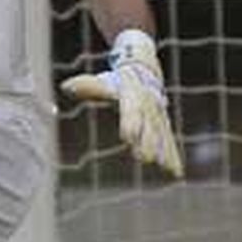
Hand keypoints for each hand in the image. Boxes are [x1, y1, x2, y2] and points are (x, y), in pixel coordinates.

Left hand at [60, 29, 184, 178]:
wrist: (144, 69)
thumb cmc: (117, 80)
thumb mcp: (104, 82)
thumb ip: (87, 87)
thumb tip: (65, 87)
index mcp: (133, 97)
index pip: (131, 111)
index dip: (130, 123)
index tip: (128, 136)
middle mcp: (148, 108)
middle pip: (148, 127)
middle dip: (147, 142)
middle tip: (144, 158)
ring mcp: (158, 117)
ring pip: (162, 136)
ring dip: (162, 152)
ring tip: (163, 167)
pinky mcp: (163, 125)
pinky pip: (169, 141)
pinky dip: (173, 156)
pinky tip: (175, 173)